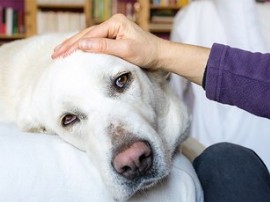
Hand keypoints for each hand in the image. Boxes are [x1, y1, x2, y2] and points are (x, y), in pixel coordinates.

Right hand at [52, 13, 209, 84]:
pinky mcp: (115, 38)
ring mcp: (113, 30)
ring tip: (60, 52)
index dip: (74, 45)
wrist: (160, 56)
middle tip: (55, 54)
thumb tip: (81, 45)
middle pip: (86, 34)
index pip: (90, 35)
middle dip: (70, 44)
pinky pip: (96, 42)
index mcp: (115, 23)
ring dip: (74, 46)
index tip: (61, 54)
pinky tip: (76, 51)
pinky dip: (84, 48)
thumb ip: (104, 47)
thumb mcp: (126, 50)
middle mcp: (112, 24)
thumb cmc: (147, 53)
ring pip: (89, 38)